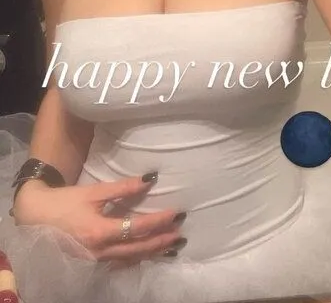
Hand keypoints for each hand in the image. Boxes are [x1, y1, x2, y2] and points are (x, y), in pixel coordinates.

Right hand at [12, 174, 185, 262]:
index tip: (177, 213)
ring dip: (152, 252)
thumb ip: (123, 188)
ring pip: (130, 260)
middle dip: (161, 242)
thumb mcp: (94, 192)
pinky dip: (136, 258)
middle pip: (138, 249)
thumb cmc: (65, 202)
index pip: (138, 228)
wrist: (35, 217)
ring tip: (171, 245)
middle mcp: (100, 251)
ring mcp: (96, 260)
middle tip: (181, 234)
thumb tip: (150, 179)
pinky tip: (146, 253)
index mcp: (100, 232)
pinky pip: (119, 263)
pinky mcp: (92, 262)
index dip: (159, 221)